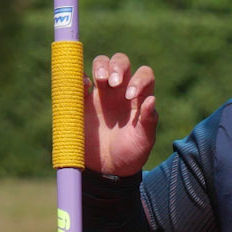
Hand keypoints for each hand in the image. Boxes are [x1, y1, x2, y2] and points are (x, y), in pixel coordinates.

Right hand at [85, 52, 157, 174]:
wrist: (107, 170)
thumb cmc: (130, 155)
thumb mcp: (143, 142)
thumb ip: (148, 122)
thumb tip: (151, 100)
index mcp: (139, 98)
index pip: (144, 75)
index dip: (139, 79)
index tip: (130, 96)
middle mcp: (121, 90)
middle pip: (121, 62)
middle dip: (117, 66)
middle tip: (113, 83)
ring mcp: (101, 93)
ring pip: (101, 64)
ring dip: (101, 66)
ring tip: (99, 80)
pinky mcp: (83, 99)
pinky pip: (80, 79)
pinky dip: (79, 76)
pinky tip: (83, 87)